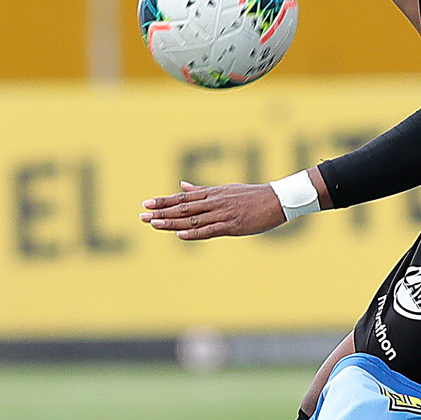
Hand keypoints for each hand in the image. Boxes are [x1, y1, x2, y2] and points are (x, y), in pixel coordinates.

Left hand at [140, 180, 285, 239]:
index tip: (146, 203)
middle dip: (161, 212)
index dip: (164, 201)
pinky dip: (194, 232)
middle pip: (183, 208)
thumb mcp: (225, 189)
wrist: (278, 200)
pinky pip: (209, 230)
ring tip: (153, 223)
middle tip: (142, 215)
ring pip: (192, 218)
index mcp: (212, 194)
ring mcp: (222, 214)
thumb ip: (202, 190)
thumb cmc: (252, 196)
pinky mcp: (232, 225)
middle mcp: (214, 202)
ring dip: (171, 222)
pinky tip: (180, 234)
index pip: (182, 197)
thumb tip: (181, 185)